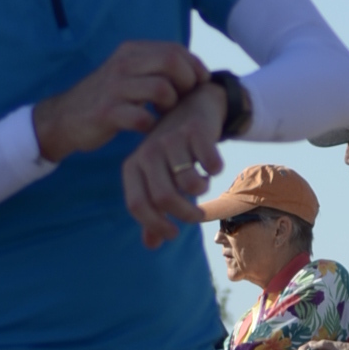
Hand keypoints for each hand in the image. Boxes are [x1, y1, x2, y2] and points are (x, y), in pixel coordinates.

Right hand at [33, 41, 207, 162]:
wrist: (63, 118)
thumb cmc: (106, 98)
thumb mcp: (128, 72)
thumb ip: (155, 67)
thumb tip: (194, 69)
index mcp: (130, 51)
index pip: (175, 49)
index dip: (194, 67)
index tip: (199, 84)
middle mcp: (123, 64)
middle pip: (172, 62)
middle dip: (187, 82)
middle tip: (184, 99)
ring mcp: (114, 88)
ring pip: (162, 89)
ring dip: (171, 105)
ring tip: (164, 114)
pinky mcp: (107, 113)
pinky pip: (143, 118)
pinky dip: (152, 126)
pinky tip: (148, 128)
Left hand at [122, 79, 231, 248]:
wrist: (193, 104)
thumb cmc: (174, 150)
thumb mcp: (158, 176)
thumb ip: (154, 209)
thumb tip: (151, 245)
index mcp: (133, 166)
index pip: (137, 205)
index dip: (156, 225)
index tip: (173, 234)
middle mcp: (147, 152)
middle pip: (164, 198)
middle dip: (185, 214)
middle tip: (197, 216)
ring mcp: (171, 140)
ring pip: (189, 183)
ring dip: (202, 190)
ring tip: (202, 182)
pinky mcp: (195, 131)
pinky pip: (210, 166)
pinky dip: (216, 171)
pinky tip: (213, 166)